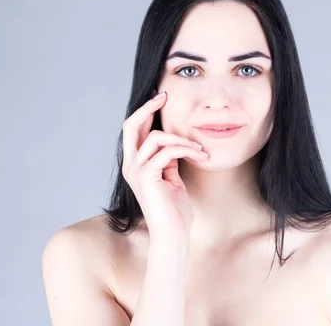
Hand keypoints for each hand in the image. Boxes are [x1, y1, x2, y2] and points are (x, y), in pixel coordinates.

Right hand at [121, 90, 208, 242]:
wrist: (173, 234)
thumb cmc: (174, 209)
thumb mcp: (171, 177)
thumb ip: (167, 159)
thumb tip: (174, 141)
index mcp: (135, 165)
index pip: (134, 130)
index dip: (145, 111)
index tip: (161, 98)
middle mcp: (130, 166)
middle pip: (130, 125)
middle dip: (148, 107)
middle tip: (165, 97)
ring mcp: (136, 171)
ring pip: (156, 137)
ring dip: (182, 139)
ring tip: (200, 150)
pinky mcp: (147, 177)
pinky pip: (167, 151)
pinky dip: (186, 150)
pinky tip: (200, 156)